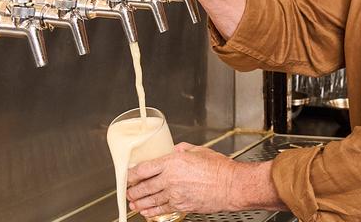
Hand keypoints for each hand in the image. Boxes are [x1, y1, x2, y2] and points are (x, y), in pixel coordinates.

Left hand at [126, 143, 281, 216]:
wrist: (231, 186)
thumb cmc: (219, 168)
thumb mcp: (199, 151)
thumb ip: (182, 150)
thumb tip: (174, 150)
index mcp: (173, 162)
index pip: (143, 169)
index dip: (131, 174)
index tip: (129, 176)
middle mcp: (170, 179)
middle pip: (142, 187)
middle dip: (132, 191)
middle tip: (129, 191)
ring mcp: (174, 194)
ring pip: (149, 200)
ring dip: (138, 202)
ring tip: (134, 203)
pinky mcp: (180, 206)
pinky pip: (160, 210)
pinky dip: (151, 211)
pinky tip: (147, 211)